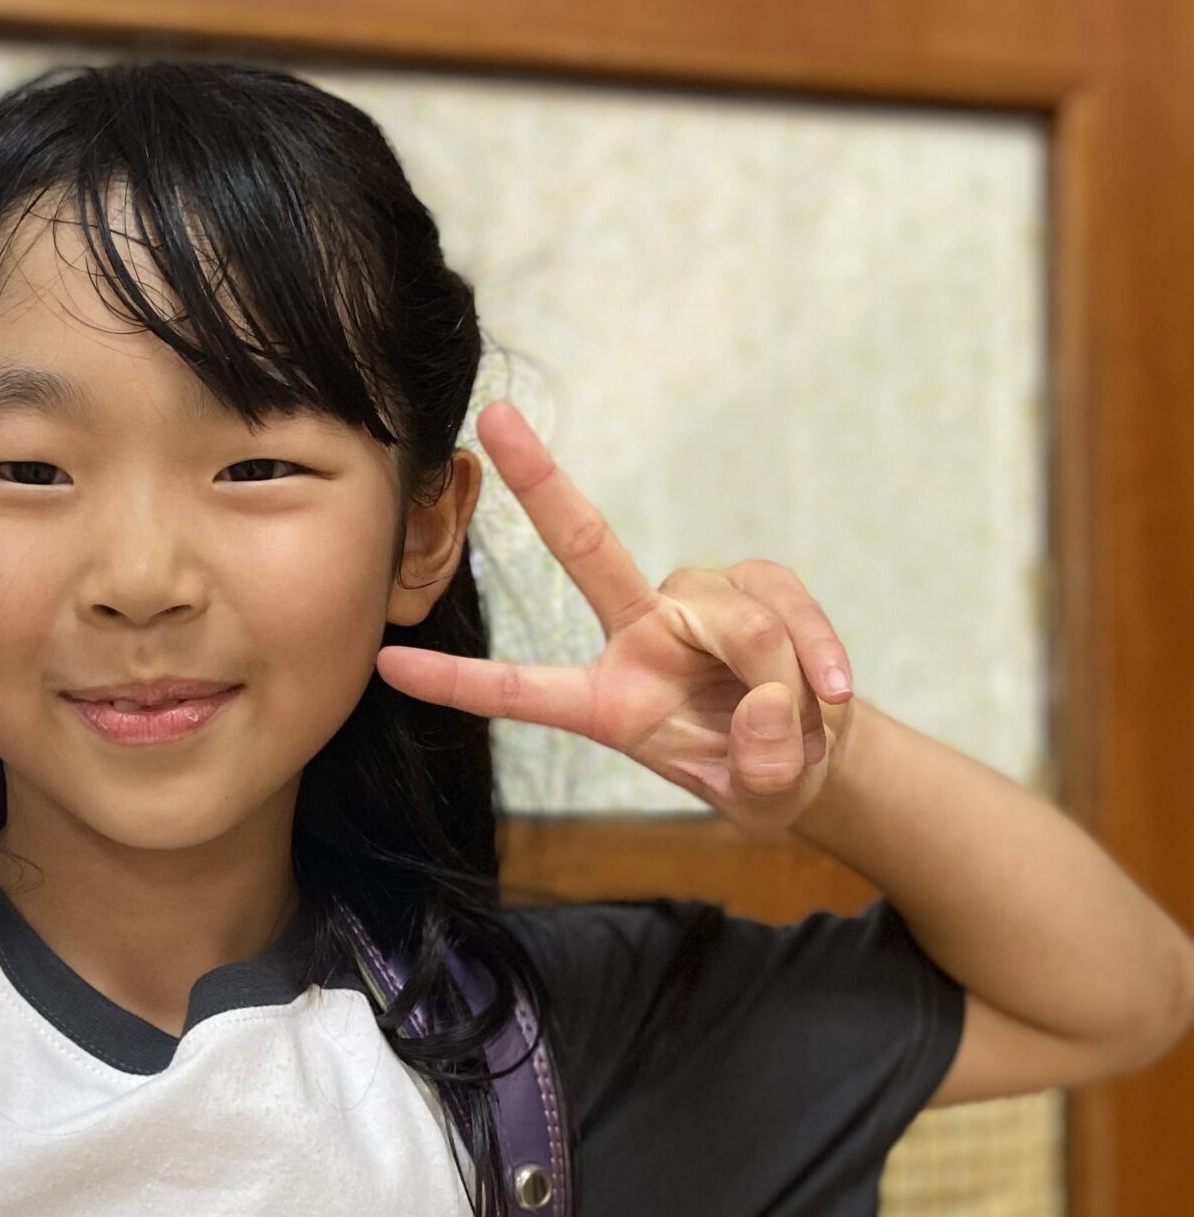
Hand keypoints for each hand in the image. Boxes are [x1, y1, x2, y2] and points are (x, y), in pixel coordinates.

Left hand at [377, 403, 853, 834]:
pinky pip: (782, 599)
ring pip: (731, 610)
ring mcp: (694, 607)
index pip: (521, 689)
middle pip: (588, 547)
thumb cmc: (763, 776)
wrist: (819, 753)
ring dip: (776, 668)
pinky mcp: (754, 585)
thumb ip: (758, 768)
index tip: (385, 664)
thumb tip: (766, 711)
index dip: (458, 682)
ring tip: (804, 721)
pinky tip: (831, 691)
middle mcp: (640, 638)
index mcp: (608, 704)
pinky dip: (814, 645)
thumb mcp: (761, 798)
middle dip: (541, 482)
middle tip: (494, 419)